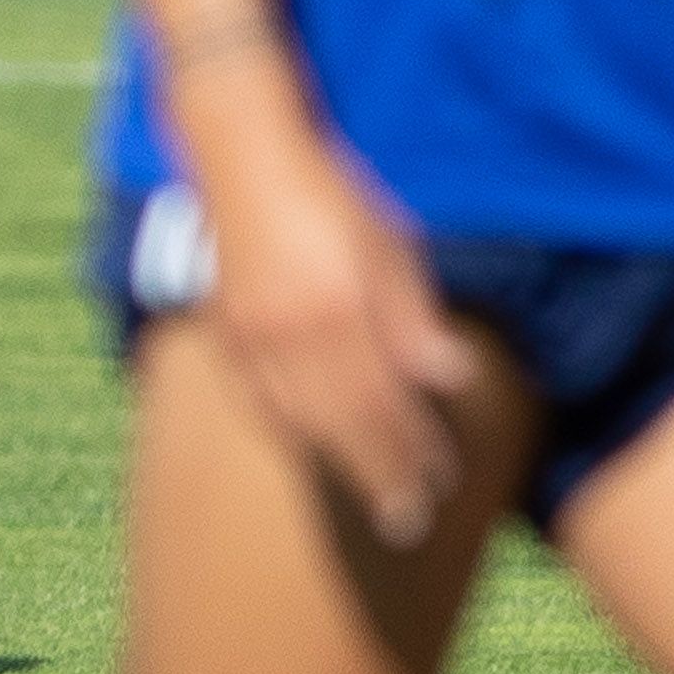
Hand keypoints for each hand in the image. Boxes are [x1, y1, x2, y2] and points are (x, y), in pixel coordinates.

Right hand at [195, 132, 479, 548]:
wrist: (242, 152)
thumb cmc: (329, 192)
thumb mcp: (389, 244)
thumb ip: (412, 317)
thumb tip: (448, 379)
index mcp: (340, 308)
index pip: (386, 400)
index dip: (414, 446)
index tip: (441, 481)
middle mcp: (292, 332)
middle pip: (343, 424)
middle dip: (379, 475)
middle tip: (408, 522)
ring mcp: (252, 334)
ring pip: (297, 418)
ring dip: (336, 462)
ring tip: (367, 495)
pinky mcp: (225, 328)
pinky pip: (258, 397)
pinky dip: (286, 429)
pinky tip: (308, 444)